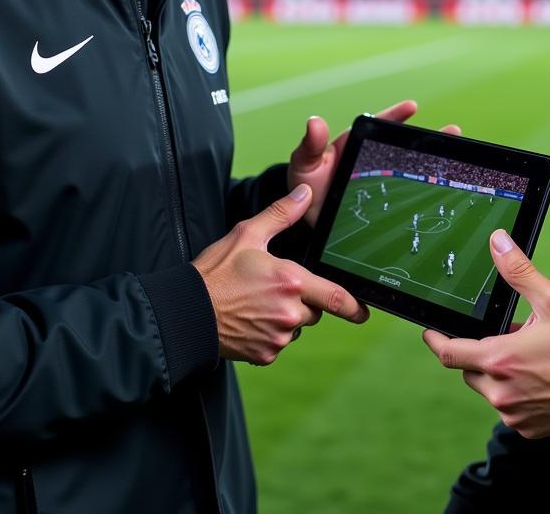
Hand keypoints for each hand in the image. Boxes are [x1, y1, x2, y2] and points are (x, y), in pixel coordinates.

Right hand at [192, 183, 368, 364]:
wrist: (185, 313)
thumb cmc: (214, 273)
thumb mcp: (247, 234)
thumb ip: (281, 214)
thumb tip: (305, 195)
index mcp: (290, 282)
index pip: (334, 297)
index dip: (353, 306)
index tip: (364, 312)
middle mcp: (289, 313)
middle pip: (314, 309)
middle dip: (304, 299)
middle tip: (275, 287)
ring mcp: (277, 337)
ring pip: (297, 326)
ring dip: (287, 317)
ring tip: (257, 302)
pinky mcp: (264, 355)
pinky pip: (279, 342)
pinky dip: (270, 333)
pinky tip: (250, 319)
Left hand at [288, 100, 460, 227]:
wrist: (306, 219)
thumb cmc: (305, 185)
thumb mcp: (305, 164)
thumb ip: (310, 146)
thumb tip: (315, 122)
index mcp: (355, 145)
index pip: (378, 126)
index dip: (395, 116)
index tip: (412, 106)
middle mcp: (371, 159)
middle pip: (403, 145)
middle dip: (429, 138)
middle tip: (454, 131)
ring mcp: (379, 179)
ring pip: (410, 167)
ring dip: (432, 161)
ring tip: (457, 156)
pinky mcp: (384, 200)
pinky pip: (406, 192)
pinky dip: (424, 188)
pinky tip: (443, 189)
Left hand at [422, 229, 549, 437]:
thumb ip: (518, 271)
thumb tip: (497, 242)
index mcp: (500, 359)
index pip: (449, 353)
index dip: (435, 340)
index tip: (430, 331)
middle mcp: (501, 393)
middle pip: (469, 370)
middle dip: (478, 352)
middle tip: (505, 336)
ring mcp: (515, 415)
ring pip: (490, 390)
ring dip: (499, 373)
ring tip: (529, 356)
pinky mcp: (529, 429)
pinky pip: (510, 408)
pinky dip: (516, 392)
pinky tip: (539, 378)